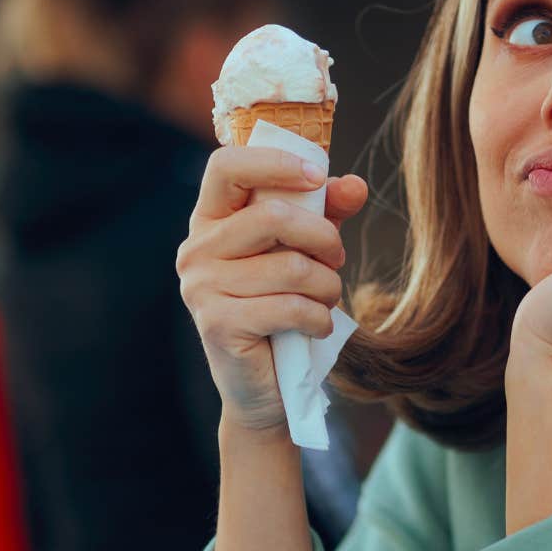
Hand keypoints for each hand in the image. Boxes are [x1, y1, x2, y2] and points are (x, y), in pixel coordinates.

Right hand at [176, 144, 368, 434]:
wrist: (266, 387)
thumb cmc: (284, 308)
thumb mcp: (306, 252)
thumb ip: (325, 214)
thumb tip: (355, 185)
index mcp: (210, 220)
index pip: (226, 166)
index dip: (275, 163)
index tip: (317, 176)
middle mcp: (196, 250)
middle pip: (272, 217)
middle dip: (323, 238)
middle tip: (337, 260)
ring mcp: (201, 288)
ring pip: (289, 267)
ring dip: (327, 286)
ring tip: (326, 299)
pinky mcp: (218, 324)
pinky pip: (289, 306)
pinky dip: (318, 317)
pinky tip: (316, 326)